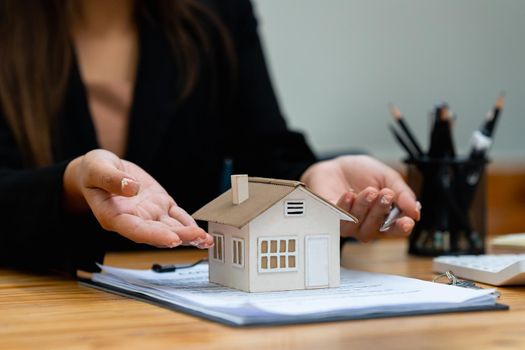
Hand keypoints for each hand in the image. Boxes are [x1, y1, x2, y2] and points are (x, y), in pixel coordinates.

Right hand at [63, 149, 212, 248]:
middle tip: (199, 238)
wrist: (100, 170)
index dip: (154, 236)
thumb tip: (131, 187)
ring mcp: (149, 214)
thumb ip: (111, 179)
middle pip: (158, 232)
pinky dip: (189, 224)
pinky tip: (202, 233)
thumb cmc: (93, 172)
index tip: (171, 239)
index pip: (135, 230)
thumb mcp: (96, 169)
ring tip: (206, 240)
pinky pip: (177, 216)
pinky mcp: (160, 205)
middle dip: (179, 237)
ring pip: (171, 227)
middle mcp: (134, 220)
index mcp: (114, 217)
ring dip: (189, 235)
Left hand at [300, 155, 419, 241]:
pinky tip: (349, 194)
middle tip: (386, 194)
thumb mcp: (387, 177)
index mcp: (382, 217)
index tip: (408, 221)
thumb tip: (416, 210)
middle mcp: (365, 224)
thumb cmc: (360, 172)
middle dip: (382, 210)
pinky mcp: (330, 217)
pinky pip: (338, 217)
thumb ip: (402, 193)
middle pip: (375, 227)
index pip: (394, 230)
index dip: (401, 228)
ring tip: (369, 190)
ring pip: (357, 223)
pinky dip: (345, 206)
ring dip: (365, 206)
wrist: (336, 164)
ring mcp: (347, 223)